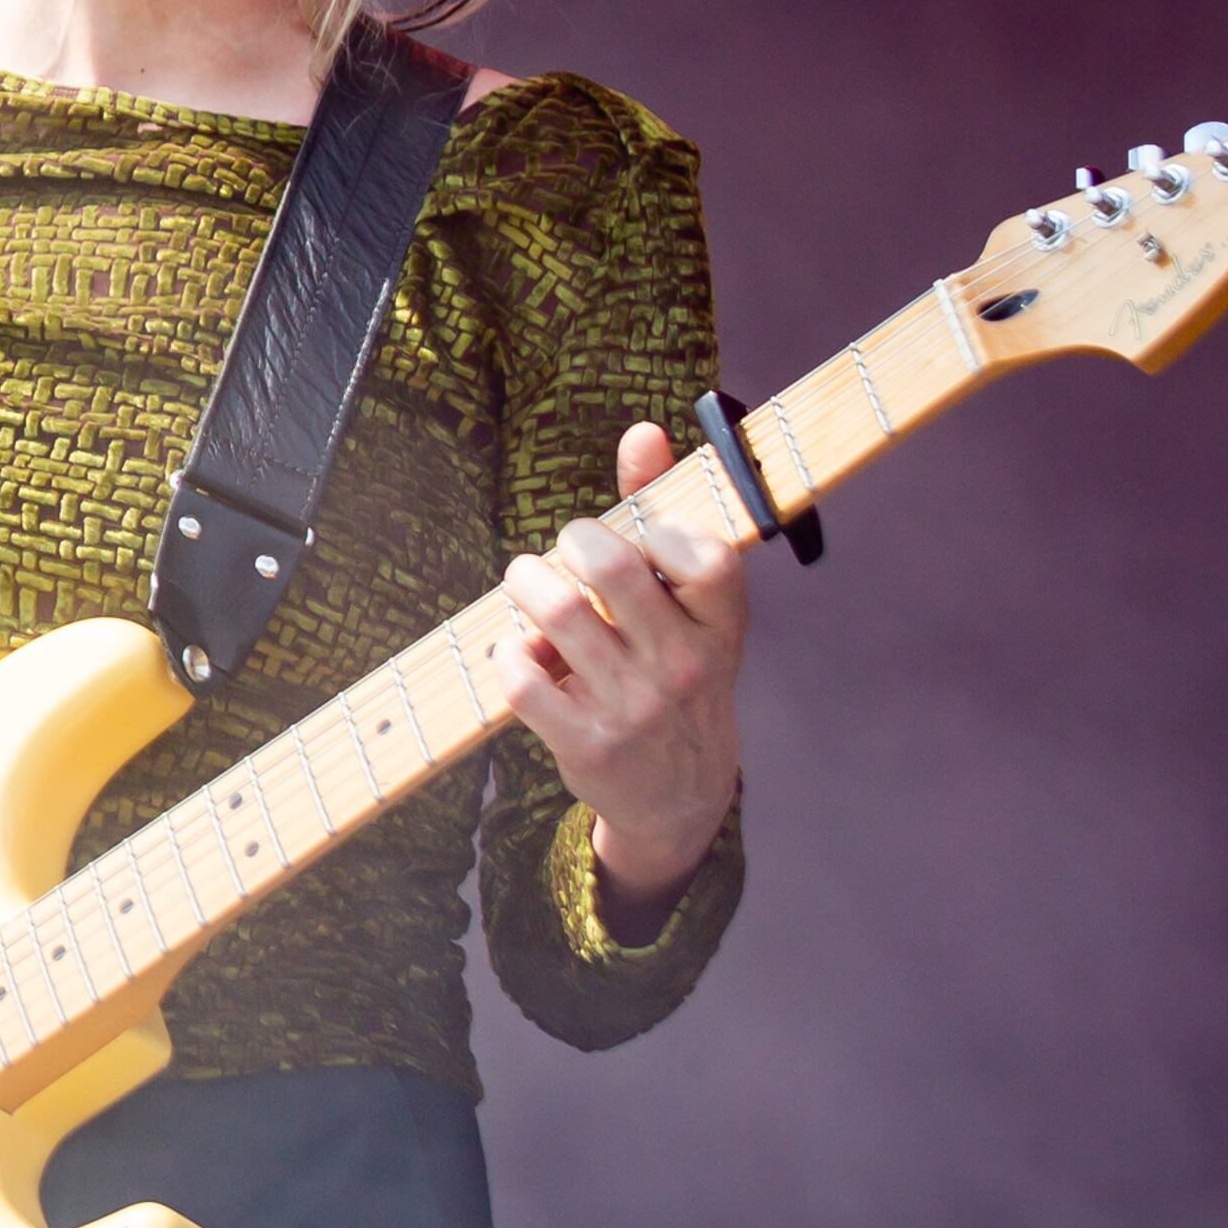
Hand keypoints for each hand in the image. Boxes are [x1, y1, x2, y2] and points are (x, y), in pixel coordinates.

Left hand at [493, 419, 750, 940]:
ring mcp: (634, 707)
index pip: (702, 554)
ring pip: (557, 613)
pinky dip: (508, 653)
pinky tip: (519, 652)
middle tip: (565, 554)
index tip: (637, 541)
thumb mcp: (689, 607)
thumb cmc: (677, 674)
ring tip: (527, 584)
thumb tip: (643, 430)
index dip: (657, 530)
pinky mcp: (586, 744)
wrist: (680, 797)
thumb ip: (660, 513)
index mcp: (720, 626)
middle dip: (571, 542)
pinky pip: (523, 678)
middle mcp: (684, 665)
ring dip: (526, 584)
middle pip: (611, 567)